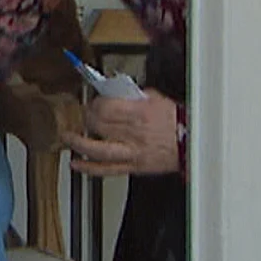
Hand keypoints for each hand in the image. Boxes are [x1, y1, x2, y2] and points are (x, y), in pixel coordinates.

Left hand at [64, 89, 181, 176]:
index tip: (94, 102)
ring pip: (97, 149)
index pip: (106, 107)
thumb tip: (116, 91)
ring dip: (78, 143)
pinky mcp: (133, 166)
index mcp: (140, 113)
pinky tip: (76, 164)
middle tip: (84, 115)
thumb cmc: (178, 122)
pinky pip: (106, 169)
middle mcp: (134, 132)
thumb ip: (134, 95)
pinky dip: (89, 168)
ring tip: (67, 137)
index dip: (95, 104)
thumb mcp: (157, 99)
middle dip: (87, 118)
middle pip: (98, 125)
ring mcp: (132, 151)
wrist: (193, 144)